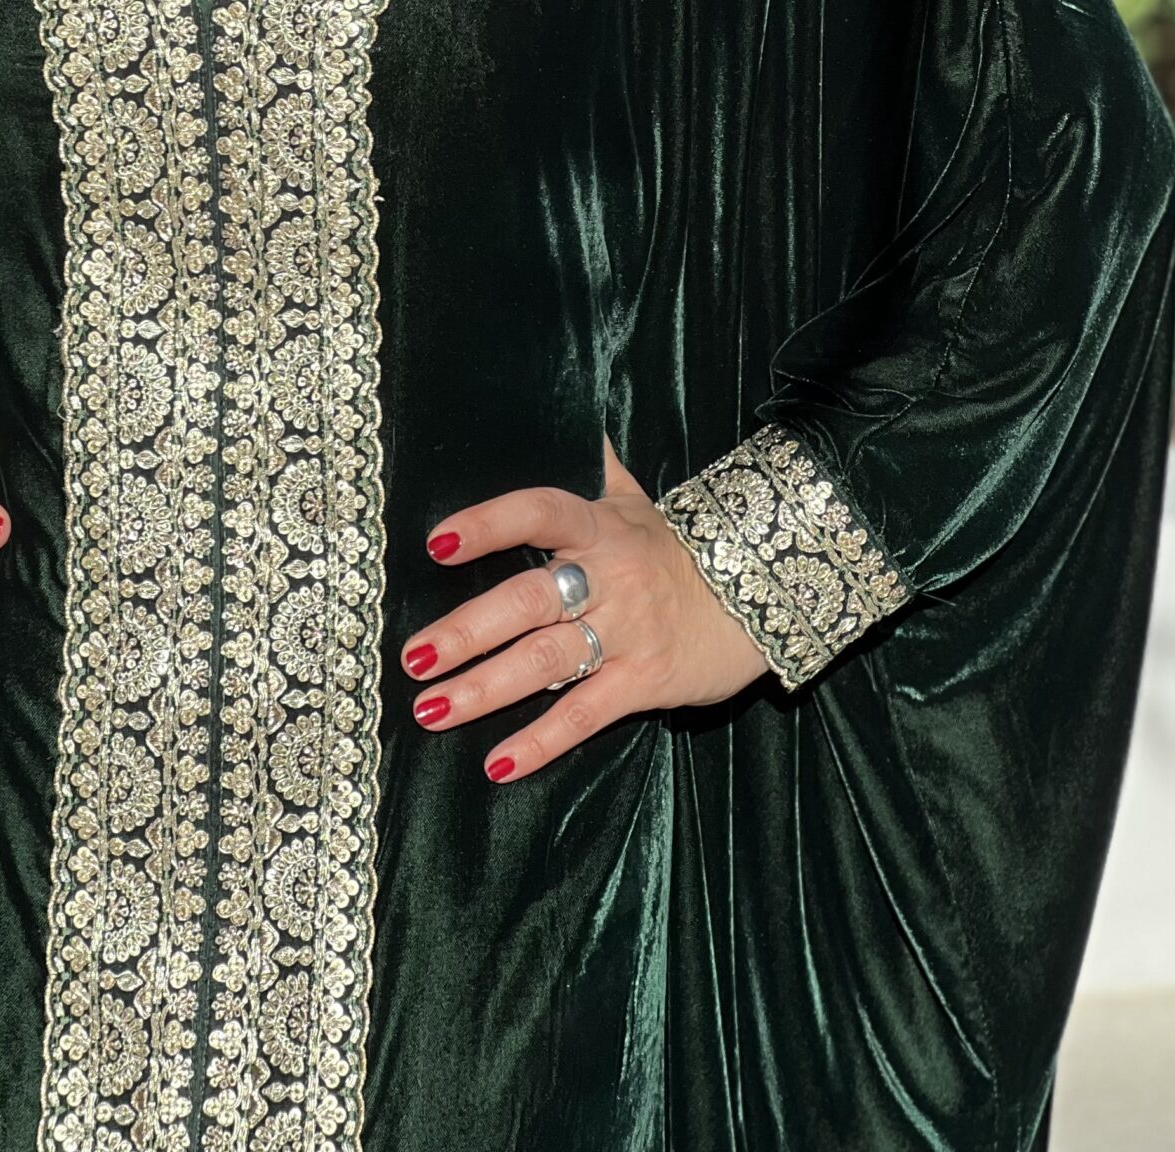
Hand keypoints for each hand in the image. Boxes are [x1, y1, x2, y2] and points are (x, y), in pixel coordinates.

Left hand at [398, 429, 770, 781]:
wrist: (762, 597)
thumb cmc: (677, 549)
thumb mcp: (637, 499)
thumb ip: (595, 465)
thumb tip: (566, 411)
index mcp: (600, 527)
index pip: (538, 513)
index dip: (489, 524)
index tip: (436, 542)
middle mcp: (608, 577)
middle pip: (527, 601)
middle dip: (466, 631)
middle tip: (413, 658)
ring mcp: (626, 633)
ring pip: (545, 661)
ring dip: (484, 689)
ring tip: (431, 709)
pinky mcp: (644, 681)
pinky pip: (585, 713)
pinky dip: (541, 741)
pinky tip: (497, 763)